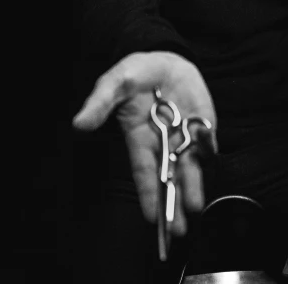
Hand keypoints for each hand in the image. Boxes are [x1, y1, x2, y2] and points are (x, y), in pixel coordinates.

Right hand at [72, 50, 217, 236]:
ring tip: (194, 209)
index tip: (152, 217)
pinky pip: (207, 142)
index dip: (148, 193)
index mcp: (138, 137)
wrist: (165, 59)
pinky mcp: (202, 126)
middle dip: (172, 201)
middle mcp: (161, 142)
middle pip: (167, 176)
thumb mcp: (114, 82)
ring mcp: (183, 135)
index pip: (143, 170)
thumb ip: (100, 103)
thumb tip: (79, 124)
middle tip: (177, 228)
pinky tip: (207, 158)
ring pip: (189, 167)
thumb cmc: (136, 73)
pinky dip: (208, 149)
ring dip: (192, 188)